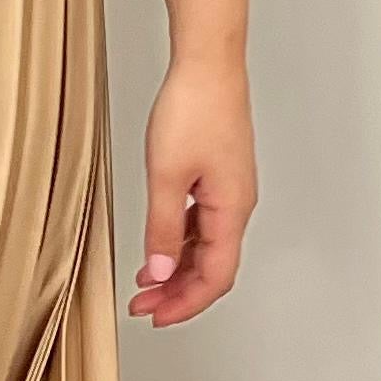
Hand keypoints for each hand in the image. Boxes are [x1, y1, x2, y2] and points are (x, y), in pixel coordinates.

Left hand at [131, 51, 253, 324]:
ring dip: (176, 268)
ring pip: (207, 246)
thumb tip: (159, 272)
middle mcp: (237, 204)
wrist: (208, 64)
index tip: (156, 316)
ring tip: (144, 281)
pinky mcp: (219, 175)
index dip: (186, 304)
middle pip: (213, 267)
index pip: (216, 277)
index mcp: (231, 210)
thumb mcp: (166, 176)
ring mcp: (230, 190)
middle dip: (179, 292)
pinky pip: (202, 223)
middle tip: (144, 305)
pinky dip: (179, 241)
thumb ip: (161, 228)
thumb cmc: (194, 108)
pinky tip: (158, 244)